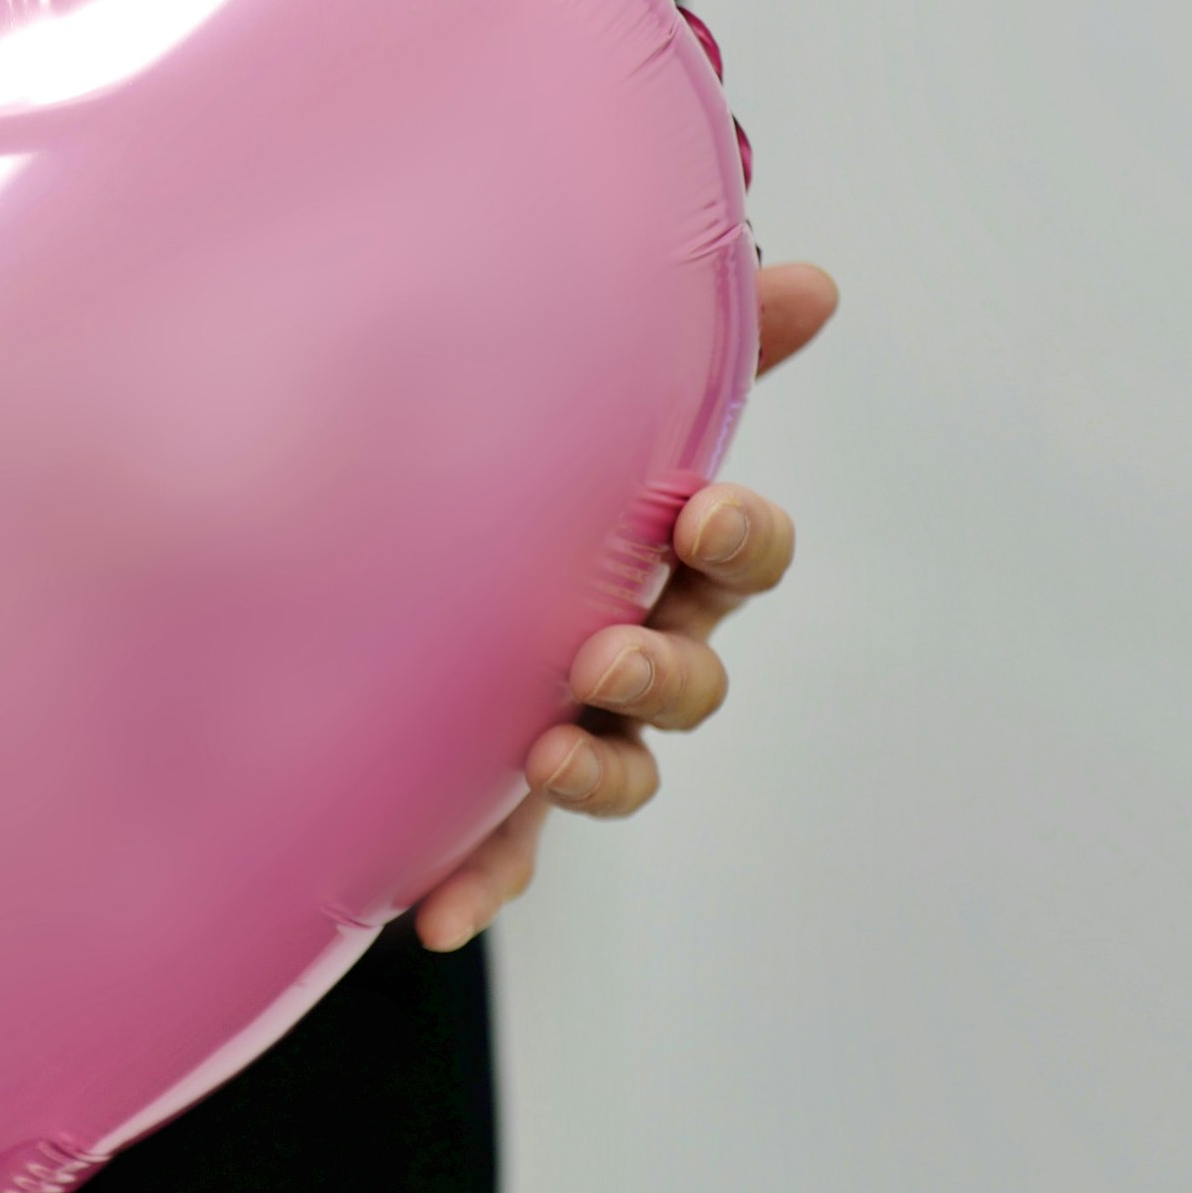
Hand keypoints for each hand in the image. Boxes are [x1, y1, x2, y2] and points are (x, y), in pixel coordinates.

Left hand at [412, 260, 838, 950]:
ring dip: (599, 769)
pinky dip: (484, 884)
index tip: (699, 513)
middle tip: (603, 654)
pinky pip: (505, 852)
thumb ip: (696, 340)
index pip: (740, 553)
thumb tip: (813, 277)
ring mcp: (567, 724)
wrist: (378, 562)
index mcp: (660, 553)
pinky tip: (438, 915)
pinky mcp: (496, 793)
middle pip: (691, 677)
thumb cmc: (515, 468)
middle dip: (662, 670)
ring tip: (545, 751)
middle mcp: (630, 645)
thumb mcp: (580, 398)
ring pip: (622, 767)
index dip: (739, 538)